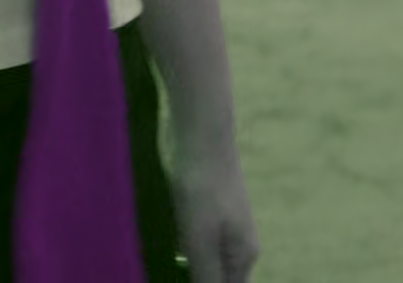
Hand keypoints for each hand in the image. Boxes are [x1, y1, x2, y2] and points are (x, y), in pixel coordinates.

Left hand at [168, 144, 258, 281]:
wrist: (201, 134)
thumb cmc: (202, 190)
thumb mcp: (201, 243)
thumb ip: (206, 280)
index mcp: (243, 257)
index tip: (181, 278)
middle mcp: (238, 245)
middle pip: (218, 282)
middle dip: (194, 282)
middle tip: (167, 273)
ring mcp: (224, 226)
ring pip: (205, 264)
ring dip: (186, 273)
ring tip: (159, 271)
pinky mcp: (206, 211)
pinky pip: (196, 245)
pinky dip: (182, 255)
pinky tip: (162, 254)